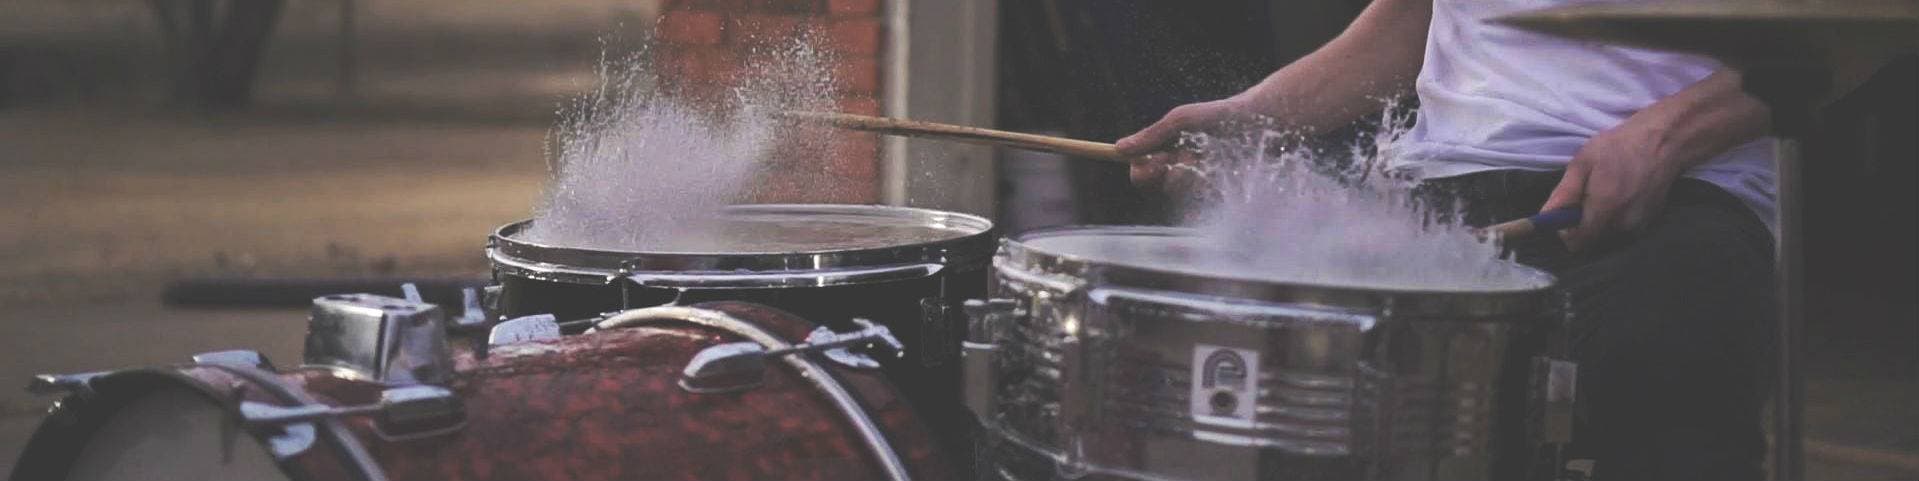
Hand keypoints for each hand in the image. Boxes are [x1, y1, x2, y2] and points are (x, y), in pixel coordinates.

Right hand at [1116, 97, 1258, 190]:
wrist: (1265, 121)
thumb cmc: (1223, 115)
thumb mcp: (1183, 120)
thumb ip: (1152, 135)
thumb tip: (1118, 148)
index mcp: (1170, 154)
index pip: (1143, 173)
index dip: (1141, 171)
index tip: (1148, 162)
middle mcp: (1184, 172)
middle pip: (1159, 186)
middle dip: (1168, 172)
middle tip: (1184, 156)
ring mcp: (1203, 186)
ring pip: (1182, 193)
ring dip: (1192, 174)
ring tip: (1211, 157)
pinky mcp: (1221, 196)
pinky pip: (1205, 199)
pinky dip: (1210, 183)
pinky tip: (1226, 168)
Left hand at [1540, 119, 1685, 252]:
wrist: (1664, 142)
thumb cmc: (1619, 147)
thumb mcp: (1583, 163)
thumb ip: (1565, 193)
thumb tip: (1545, 216)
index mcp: (1604, 209)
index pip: (1576, 244)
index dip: (1565, 232)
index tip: (1565, 214)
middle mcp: (1623, 224)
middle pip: (1591, 241)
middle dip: (1582, 225)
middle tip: (1585, 197)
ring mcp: (1639, 225)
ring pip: (1606, 236)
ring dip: (1599, 221)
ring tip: (1604, 193)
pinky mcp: (1650, 222)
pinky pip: (1622, 230)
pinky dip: (1615, 219)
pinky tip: (1620, 195)